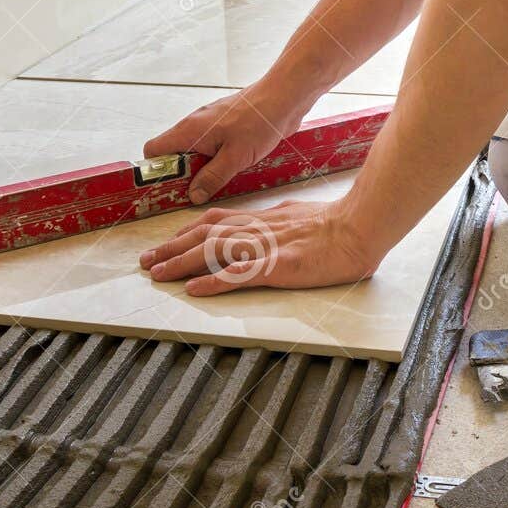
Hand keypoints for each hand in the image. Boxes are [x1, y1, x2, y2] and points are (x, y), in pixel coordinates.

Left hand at [138, 199, 382, 295]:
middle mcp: (258, 229)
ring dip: (182, 262)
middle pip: (205, 234)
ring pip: (214, 250)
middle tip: (147, 261)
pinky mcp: (279, 266)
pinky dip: (213, 282)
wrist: (361, 227)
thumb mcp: (300, 217)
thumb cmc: (340, 225)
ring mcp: (267, 246)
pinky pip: (240, 274)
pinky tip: (194, 290)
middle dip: (172, 247)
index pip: (216, 221)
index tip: (168, 242)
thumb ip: (279, 223)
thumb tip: (270, 225)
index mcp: (263, 219)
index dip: (187, 232)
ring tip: (158, 274)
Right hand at [142, 81, 309, 203]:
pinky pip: (212, 145)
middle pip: (174, 153)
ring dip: (203, 167)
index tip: (169, 188)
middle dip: (183, 174)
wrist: (284, 97)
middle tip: (200, 190)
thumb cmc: (259, 122)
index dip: (155, 170)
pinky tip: (233, 167)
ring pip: (194, 150)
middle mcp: (195, 124)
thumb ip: (212, 178)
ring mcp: (210, 124)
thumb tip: (193, 195)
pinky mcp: (225, 125)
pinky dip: (216, 158)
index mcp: (190, 130)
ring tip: (220, 180)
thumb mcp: (234, 158)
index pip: (154, 149)